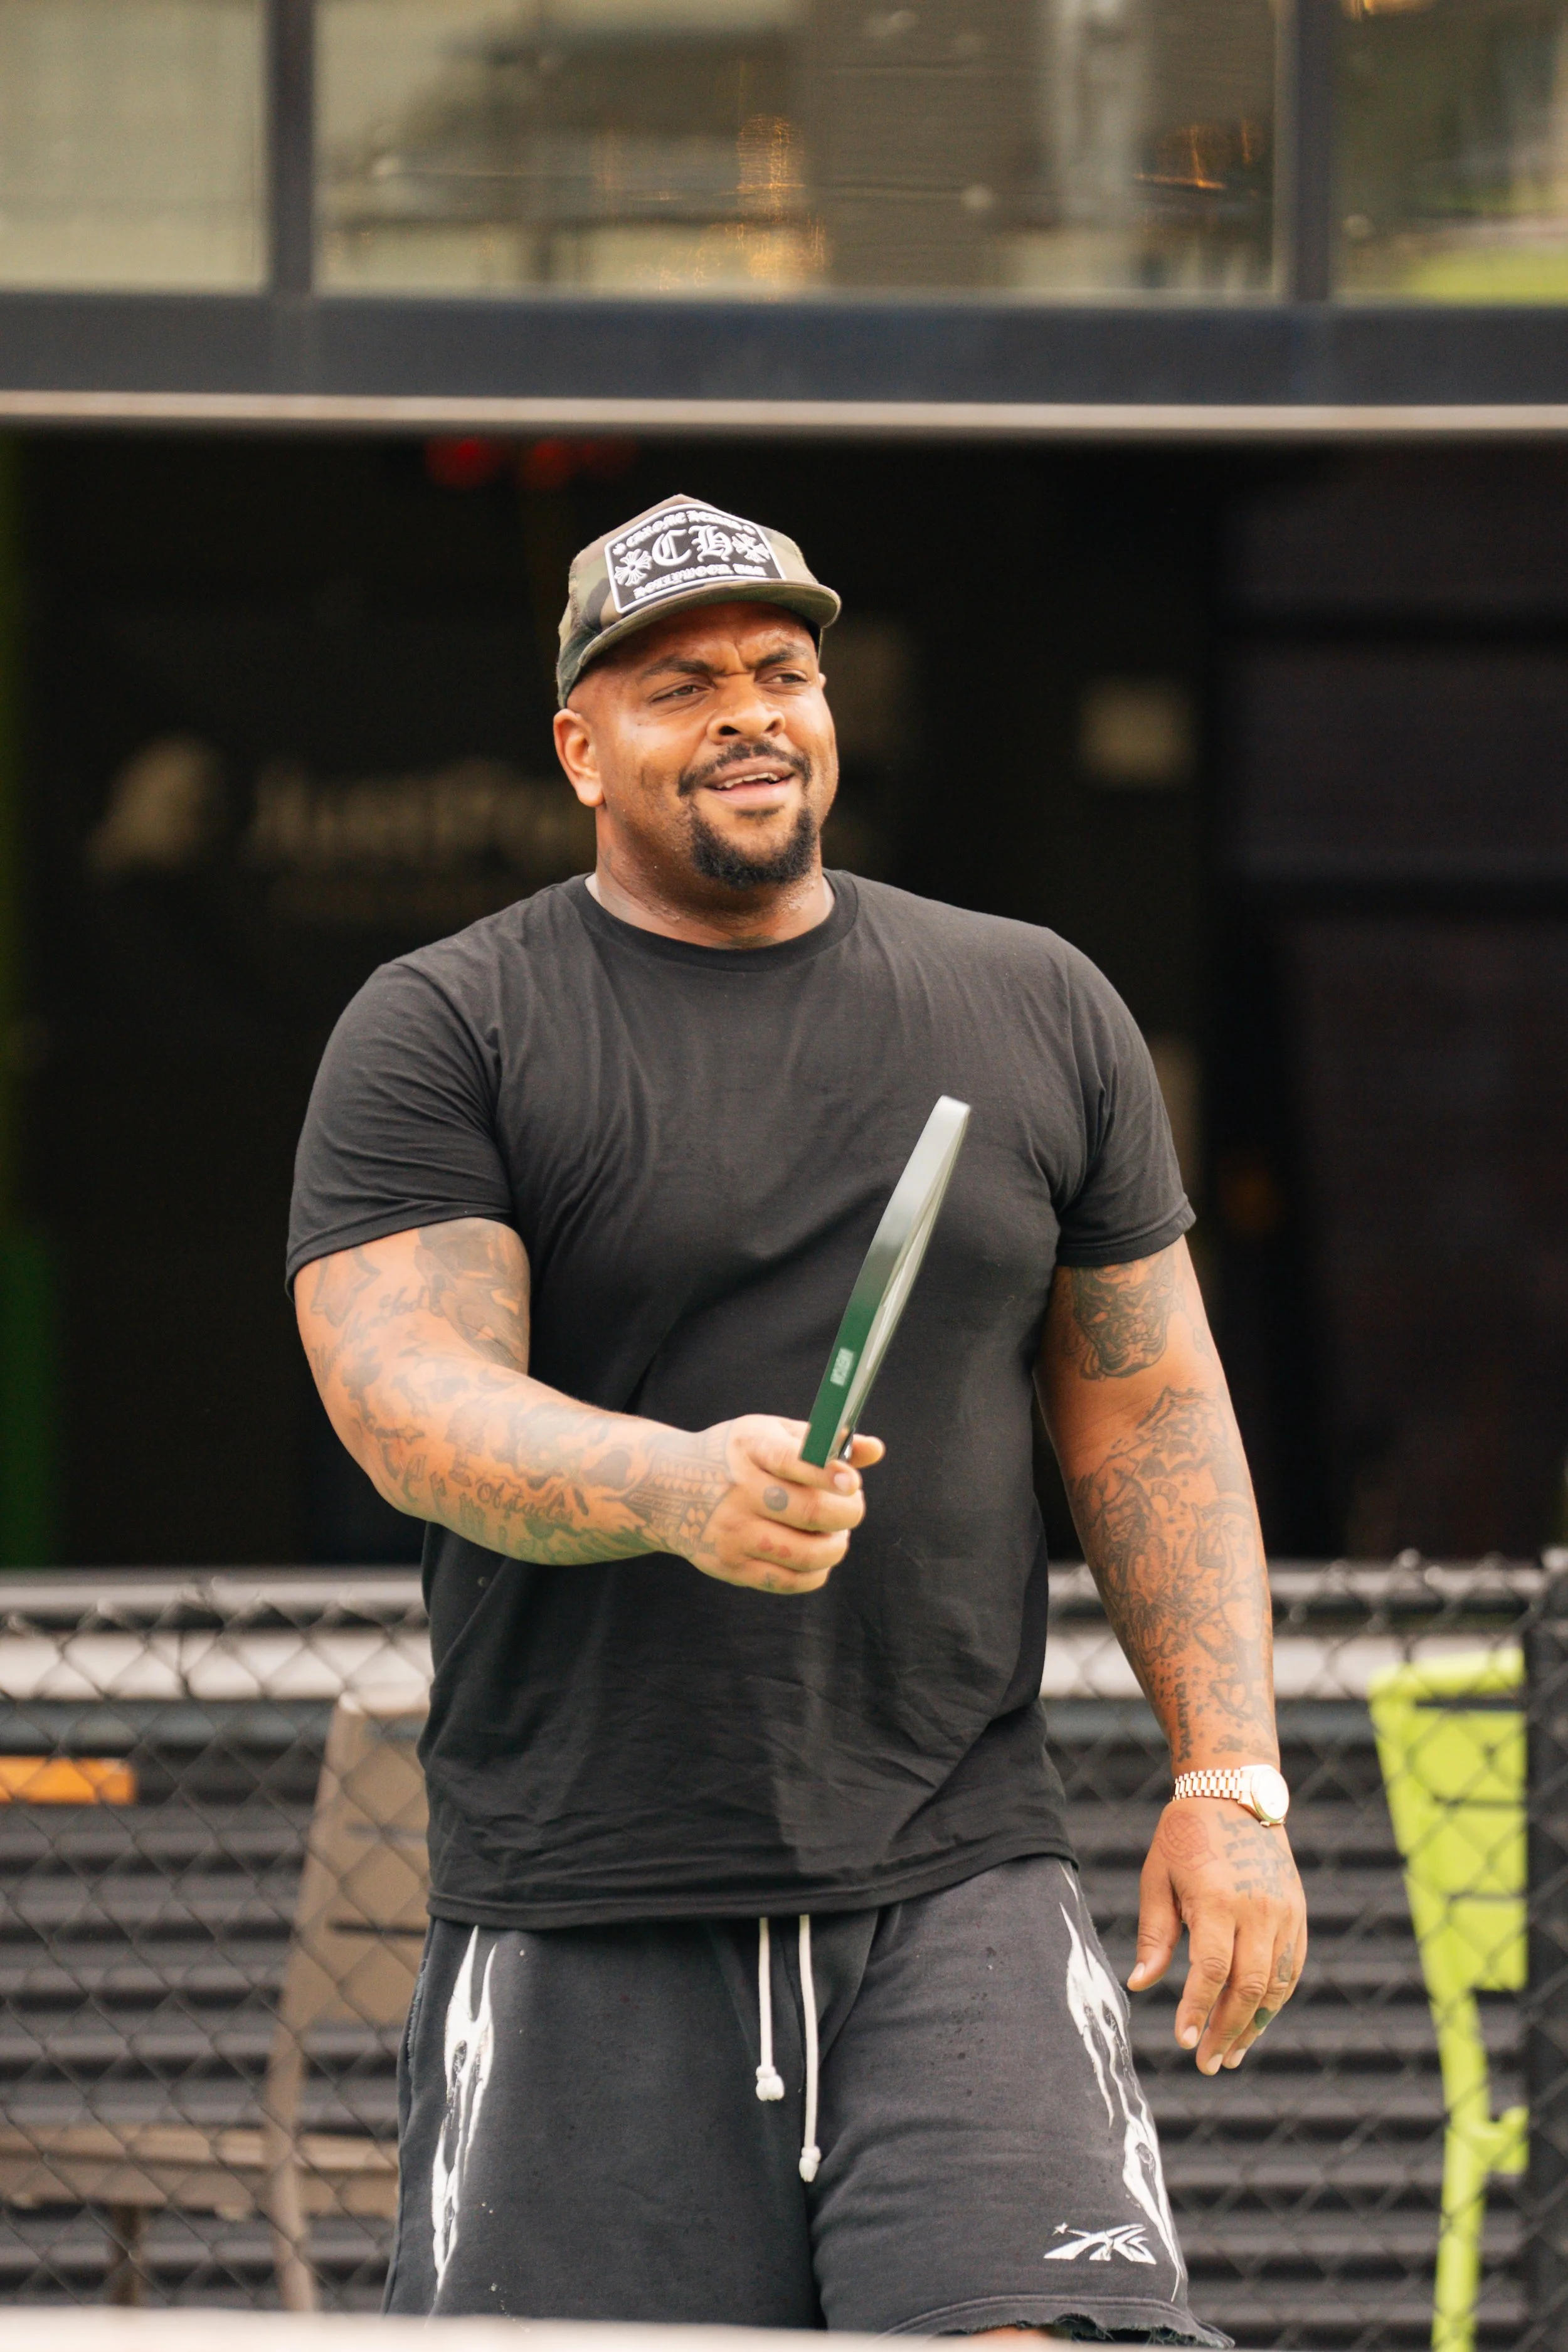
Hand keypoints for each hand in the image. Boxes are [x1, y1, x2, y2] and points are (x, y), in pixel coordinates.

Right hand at [667, 1414, 883, 1595]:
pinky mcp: (729, 1566)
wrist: (666, 1489)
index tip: (852, 1482)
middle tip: (852, 1506)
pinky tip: (817, 1555)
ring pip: (805, 1554)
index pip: (794, 1461)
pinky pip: (789, 1582)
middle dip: (848, 1512)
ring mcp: (731, 1532)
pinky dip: (816, 1572)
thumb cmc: (735, 1456)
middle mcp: (737, 1490)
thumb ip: (822, 1441)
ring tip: (836, 1533)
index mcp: (749, 1447)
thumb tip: (876, 1450)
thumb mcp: (770, 1433)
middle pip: (809, 1511)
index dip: (831, 1473)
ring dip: (836, 1546)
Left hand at [1126, 1796, 1306, 2073]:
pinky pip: (1292, 1968)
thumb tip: (1140, 1985)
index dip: (1197, 2011)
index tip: (1183, 2041)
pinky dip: (1276, 2000)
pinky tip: (1256, 2022)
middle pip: (1248, 1988)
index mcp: (1218, 1899)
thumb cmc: (1184, 1835)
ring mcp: (1284, 1912)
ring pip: (1276, 1986)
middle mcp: (1258, 1909)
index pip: (1211, 1971)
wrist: (1234, 1793)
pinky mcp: (1297, 1913)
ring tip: (1232, 2055)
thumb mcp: (1157, 1876)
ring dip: (1254, 2026)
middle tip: (1207, 2064)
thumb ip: (1154, 1934)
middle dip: (1227, 2031)